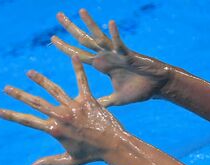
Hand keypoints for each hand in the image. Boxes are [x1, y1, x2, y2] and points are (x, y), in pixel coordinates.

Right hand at [0, 56, 124, 164]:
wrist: (113, 147)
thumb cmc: (91, 155)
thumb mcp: (68, 160)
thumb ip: (49, 162)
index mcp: (55, 130)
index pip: (28, 122)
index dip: (11, 116)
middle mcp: (62, 117)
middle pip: (35, 103)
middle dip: (19, 95)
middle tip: (6, 88)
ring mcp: (74, 107)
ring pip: (54, 90)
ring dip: (40, 80)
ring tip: (29, 72)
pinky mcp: (88, 100)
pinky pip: (82, 82)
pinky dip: (77, 69)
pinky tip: (72, 57)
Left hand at [52, 9, 170, 106]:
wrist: (157, 88)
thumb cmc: (139, 91)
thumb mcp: (116, 99)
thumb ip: (104, 101)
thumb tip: (92, 108)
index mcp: (102, 65)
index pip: (79, 54)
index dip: (66, 47)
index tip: (52, 39)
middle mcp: (107, 56)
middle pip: (84, 41)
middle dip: (71, 29)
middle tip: (58, 15)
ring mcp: (117, 54)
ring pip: (100, 37)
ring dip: (90, 24)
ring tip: (80, 11)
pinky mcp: (129, 56)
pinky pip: (120, 44)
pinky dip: (115, 35)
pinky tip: (110, 23)